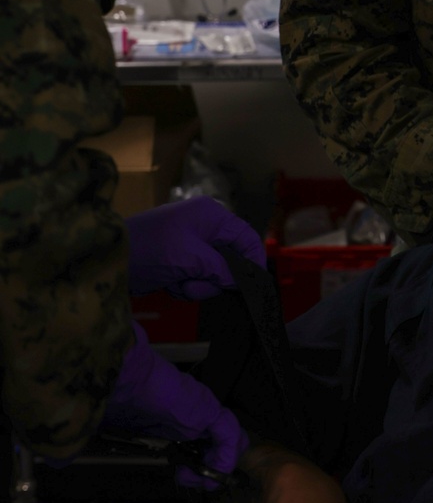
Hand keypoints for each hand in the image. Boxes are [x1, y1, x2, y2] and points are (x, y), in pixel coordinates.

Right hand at [102, 321, 246, 489]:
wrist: (113, 373)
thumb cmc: (104, 393)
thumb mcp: (96, 427)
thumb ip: (86, 442)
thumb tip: (58, 457)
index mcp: (165, 416)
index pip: (191, 439)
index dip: (193, 460)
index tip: (181, 475)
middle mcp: (186, 412)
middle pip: (214, 439)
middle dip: (208, 464)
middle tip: (190, 478)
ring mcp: (199, 409)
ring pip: (227, 438)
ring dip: (217, 465)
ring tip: (199, 479)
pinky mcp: (206, 409)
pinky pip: (229, 434)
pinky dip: (225, 458)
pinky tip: (210, 471)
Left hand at [127, 197, 265, 299]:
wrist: (109, 261)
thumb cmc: (149, 249)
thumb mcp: (189, 259)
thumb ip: (220, 269)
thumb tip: (242, 281)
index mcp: (211, 216)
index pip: (245, 237)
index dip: (253, 261)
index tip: (254, 286)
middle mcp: (205, 228)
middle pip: (230, 260)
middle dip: (214, 278)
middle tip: (195, 283)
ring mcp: (192, 245)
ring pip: (213, 274)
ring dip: (197, 284)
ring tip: (177, 282)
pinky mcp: (181, 261)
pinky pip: (197, 279)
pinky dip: (185, 286)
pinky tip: (169, 283)